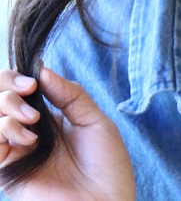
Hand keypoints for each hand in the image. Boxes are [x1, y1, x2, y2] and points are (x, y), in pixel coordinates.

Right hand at [0, 68, 134, 200]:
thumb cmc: (107, 164)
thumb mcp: (94, 120)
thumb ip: (70, 94)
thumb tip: (42, 70)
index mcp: (49, 118)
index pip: (19, 90)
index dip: (17, 78)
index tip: (32, 80)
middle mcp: (28, 133)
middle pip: (0, 100)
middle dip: (7, 88)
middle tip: (28, 90)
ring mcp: (16, 153)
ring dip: (7, 110)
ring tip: (32, 121)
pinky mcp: (8, 174)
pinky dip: (4, 133)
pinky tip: (28, 140)